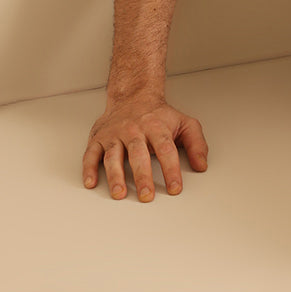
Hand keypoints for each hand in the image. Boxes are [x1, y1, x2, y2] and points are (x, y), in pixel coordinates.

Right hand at [82, 98, 208, 200]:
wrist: (133, 96)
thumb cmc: (158, 116)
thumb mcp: (184, 124)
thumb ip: (196, 143)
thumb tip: (202, 165)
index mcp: (156, 127)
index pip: (166, 149)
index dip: (171, 169)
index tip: (175, 187)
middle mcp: (134, 130)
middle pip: (138, 154)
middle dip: (143, 176)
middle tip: (147, 195)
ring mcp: (114, 135)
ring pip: (113, 156)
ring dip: (115, 176)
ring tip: (119, 194)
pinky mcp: (98, 139)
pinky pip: (91, 154)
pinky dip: (89, 169)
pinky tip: (91, 182)